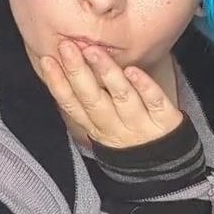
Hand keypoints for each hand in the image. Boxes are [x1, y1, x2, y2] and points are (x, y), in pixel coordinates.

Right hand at [38, 40, 183, 149]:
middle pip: (93, 99)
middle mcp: (115, 127)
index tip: (47, 59)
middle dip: (78, 72)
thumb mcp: (105, 126)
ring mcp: (141, 126)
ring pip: (122, 98)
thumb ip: (90, 102)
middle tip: (67, 46)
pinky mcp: (166, 122)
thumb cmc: (131, 138)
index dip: (58, 84)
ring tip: (94, 51)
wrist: (166, 167)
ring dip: (107, 74)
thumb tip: (69, 68)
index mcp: (96, 127)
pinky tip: (132, 70)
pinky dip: (144, 87)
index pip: (72, 106)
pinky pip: (155, 102)